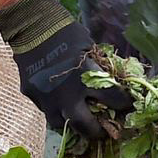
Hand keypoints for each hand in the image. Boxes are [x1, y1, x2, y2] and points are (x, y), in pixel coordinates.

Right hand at [0, 0, 130, 138]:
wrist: (31, 26)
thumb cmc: (65, 32)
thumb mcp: (88, 47)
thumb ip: (96, 68)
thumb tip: (108, 81)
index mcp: (86, 78)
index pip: (113, 100)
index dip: (123, 104)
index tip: (126, 106)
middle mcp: (67, 95)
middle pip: (85, 126)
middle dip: (97, 131)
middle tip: (102, 130)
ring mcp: (47, 98)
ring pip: (61, 123)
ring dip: (72, 123)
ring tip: (78, 119)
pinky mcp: (32, 96)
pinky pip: (45, 109)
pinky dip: (55, 108)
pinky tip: (58, 102)